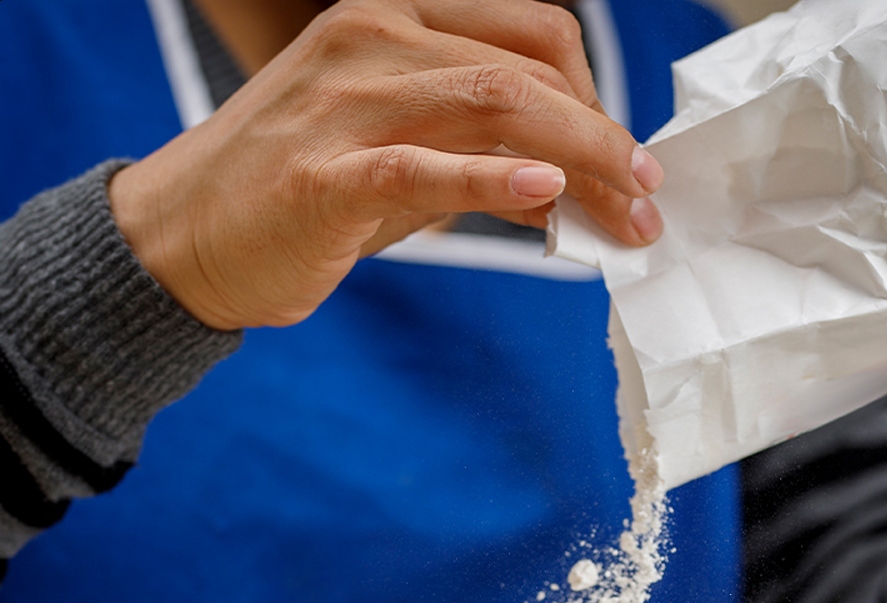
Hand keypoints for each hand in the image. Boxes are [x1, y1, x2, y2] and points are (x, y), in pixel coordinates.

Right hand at [110, 0, 663, 329]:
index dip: (596, 98)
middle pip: (526, 66)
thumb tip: (561, 183)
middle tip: (644, 201)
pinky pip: (422, 165)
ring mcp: (343, 103)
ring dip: (577, 159)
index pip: (528, 36)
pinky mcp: (321, 175)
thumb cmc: (291, 198)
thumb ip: (471, 155)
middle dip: (604, 136)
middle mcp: (370, 41)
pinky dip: (491, 177)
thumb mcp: (393, 157)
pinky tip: (545, 194)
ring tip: (623, 213)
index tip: (630, 164)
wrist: (182, 237)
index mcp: (390, 22)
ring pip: (492, 103)